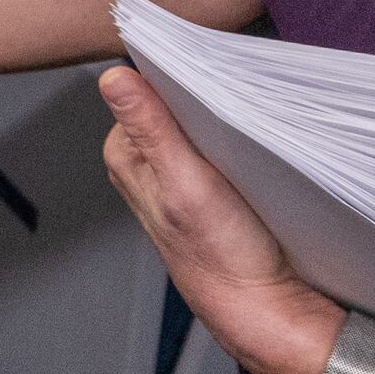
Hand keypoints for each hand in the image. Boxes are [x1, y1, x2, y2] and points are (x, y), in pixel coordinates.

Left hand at [98, 67, 343, 373]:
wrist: (262, 303)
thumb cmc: (222, 255)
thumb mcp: (185, 182)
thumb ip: (150, 127)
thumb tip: (112, 79)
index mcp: (126, 155)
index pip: (143, 85)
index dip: (176, 71)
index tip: (209, 69)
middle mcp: (145, 162)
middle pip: (170, 99)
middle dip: (199, 90)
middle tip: (233, 99)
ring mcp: (177, 172)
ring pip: (195, 118)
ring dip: (219, 112)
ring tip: (243, 123)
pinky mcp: (208, 182)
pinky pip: (215, 139)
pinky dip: (232, 133)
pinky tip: (249, 143)